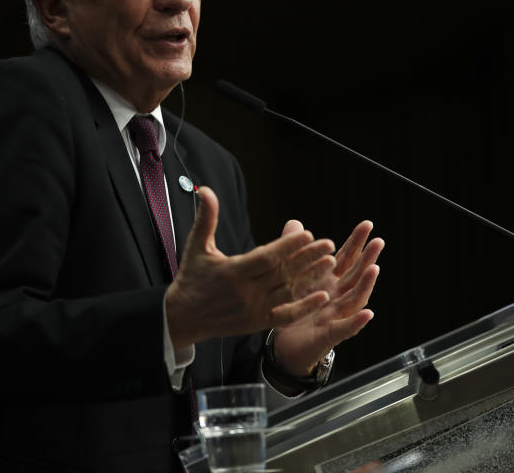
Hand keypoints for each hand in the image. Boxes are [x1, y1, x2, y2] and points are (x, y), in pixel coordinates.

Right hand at [165, 186, 336, 348]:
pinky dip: (305, 307)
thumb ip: (206, 218)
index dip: (287, 246)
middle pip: (282, 273)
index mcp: (232, 272)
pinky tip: (323, 296)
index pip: (266, 257)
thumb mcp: (196, 247)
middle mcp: (245, 292)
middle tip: (328, 244)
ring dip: (311, 277)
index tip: (307, 233)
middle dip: (307, 258)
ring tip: (330, 262)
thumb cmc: (191, 278)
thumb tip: (206, 190)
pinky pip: (286, 315)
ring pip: (288, 292)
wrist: (183, 318)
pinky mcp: (258, 323)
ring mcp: (253, 310)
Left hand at [271, 220, 382, 377]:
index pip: (346, 259)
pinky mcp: (329, 336)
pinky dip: (357, 321)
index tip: (367, 224)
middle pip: (356, 276)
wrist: (284, 347)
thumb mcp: (291, 279)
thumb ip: (295, 252)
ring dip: (366, 285)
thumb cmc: (293, 311)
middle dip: (367, 258)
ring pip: (355, 300)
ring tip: (374, 270)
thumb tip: (294, 223)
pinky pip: (345, 328)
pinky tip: (367, 313)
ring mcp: (336, 317)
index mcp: (330, 281)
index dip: (356, 242)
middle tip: (378, 241)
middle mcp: (338, 297)